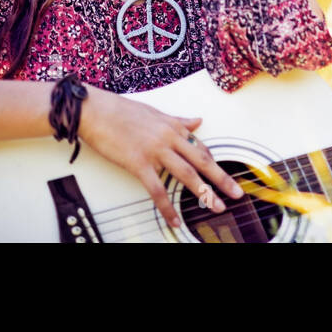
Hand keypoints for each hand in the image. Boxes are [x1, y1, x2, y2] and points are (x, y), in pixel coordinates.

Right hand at [78, 87, 244, 229]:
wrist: (95, 111)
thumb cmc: (121, 110)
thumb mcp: (155, 113)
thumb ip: (178, 120)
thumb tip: (198, 120)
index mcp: (173, 126)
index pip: (200, 148)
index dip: (213, 164)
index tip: (223, 176)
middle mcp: (169, 138)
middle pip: (201, 161)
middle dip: (221, 178)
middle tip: (236, 193)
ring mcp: (155, 151)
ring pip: (185, 175)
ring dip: (203, 193)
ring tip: (216, 207)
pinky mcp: (138, 164)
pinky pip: (157, 190)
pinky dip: (167, 207)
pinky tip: (175, 220)